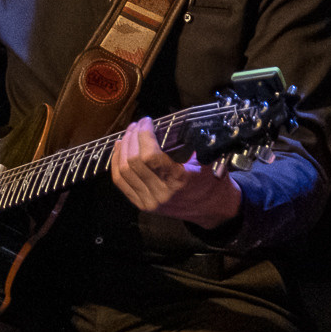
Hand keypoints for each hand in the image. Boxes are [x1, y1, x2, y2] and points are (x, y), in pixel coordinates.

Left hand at [110, 118, 244, 228]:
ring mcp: (149, 201)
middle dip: (132, 138)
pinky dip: (116, 164)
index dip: (144, 135)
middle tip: (137, 125)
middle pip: (133, 161)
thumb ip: (194, 144)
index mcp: (178, 180)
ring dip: (122, 149)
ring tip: (128, 135)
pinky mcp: (141, 205)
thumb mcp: (209, 161)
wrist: (214, 209)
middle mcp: (161, 192)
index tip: (147, 121)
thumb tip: (177, 123)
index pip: (150, 155)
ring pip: (123, 171)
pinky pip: (121, 183)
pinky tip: (119, 151)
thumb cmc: (213, 183)